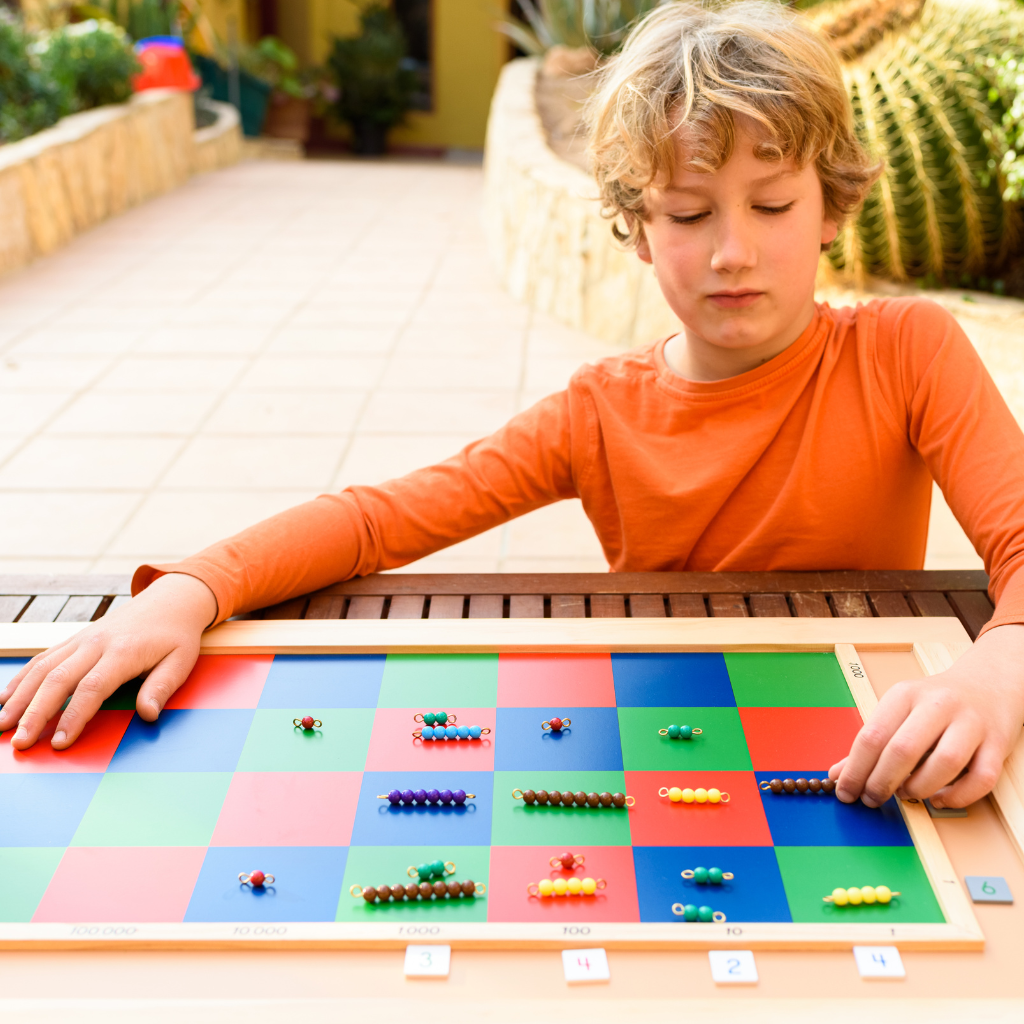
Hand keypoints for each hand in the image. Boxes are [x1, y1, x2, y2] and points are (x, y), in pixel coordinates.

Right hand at [0, 573, 217, 750]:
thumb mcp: (182, 660)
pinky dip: (22, 678)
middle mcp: (96, 643)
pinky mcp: (75, 639)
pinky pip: (43, 658)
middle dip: (35, 713)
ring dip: (20, 697)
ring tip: (1, 726)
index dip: (74, 716)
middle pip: (58, 679)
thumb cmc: (176, 636)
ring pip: (43, 668)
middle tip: (19, 743)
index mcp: (124, 651)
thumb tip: (148, 714)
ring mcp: (82, 639)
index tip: (60, 743)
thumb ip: (163, 687)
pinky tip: (6, 699)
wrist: (170, 600)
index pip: (93, 687)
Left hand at [830, 624, 1023, 808]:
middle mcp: (938, 705)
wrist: (987, 683)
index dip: (855, 769)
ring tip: (906, 794)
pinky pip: (981, 778)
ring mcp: (971, 723)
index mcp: (905, 694)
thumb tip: (838, 775)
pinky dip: (958, 796)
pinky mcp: (997, 743)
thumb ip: (870, 744)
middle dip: (882, 782)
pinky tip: (939, 798)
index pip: (872, 735)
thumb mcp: (897, 711)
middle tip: (872, 798)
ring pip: (944, 763)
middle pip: (904, 749)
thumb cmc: (935, 703)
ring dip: (919, 788)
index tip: (846, 791)